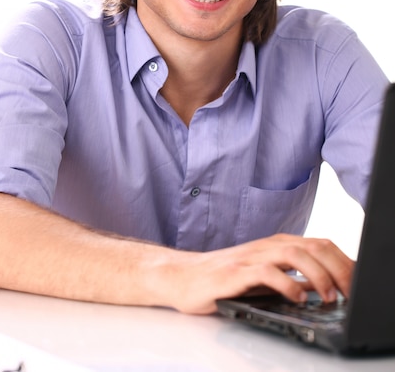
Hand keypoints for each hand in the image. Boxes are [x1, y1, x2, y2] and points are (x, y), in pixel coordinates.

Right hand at [165, 234, 353, 313]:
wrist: (183, 276)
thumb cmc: (224, 278)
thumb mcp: (265, 275)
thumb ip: (292, 276)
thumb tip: (326, 285)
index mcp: (277, 245)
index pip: (320, 245)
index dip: (344, 262)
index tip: (357, 282)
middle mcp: (266, 246)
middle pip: (313, 246)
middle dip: (338, 268)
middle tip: (351, 292)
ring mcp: (251, 256)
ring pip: (294, 254)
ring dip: (317, 274)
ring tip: (329, 296)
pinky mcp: (235, 271)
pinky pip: (266, 273)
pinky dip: (287, 285)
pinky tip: (297, 298)